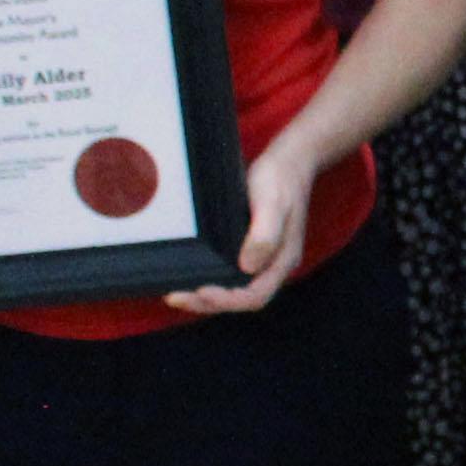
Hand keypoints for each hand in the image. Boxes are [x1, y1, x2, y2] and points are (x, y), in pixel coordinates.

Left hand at [171, 131, 316, 313]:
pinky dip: (211, 279)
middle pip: (241, 298)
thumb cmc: (281, 180)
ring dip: (206, 296)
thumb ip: (264, 235)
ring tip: (177, 293)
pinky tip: (192, 274)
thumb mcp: (273, 203)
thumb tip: (248, 266)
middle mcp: (272, 265)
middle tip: (175, 297)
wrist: (290, 162)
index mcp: (282, 260)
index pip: (255, 296)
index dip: (226, 300)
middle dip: (208, 303)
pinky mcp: (251, 248)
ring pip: (235, 289)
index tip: (200, 291)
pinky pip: (231, 273)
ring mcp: (262, 258)